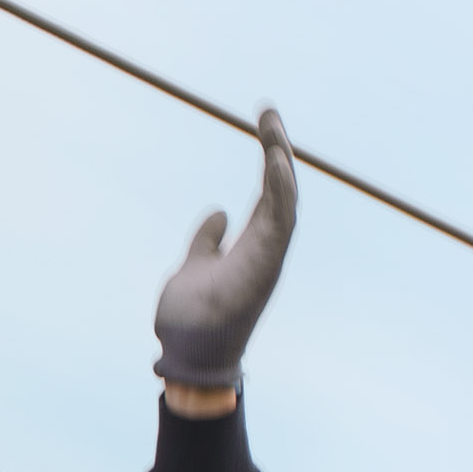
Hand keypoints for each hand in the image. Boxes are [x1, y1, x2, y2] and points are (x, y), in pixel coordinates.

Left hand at [151, 108, 297, 394]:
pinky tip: (275, 162)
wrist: (186, 358)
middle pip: (281, 191)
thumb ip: (208, 241)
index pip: (268, 194)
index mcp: (252, 246)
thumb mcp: (195, 266)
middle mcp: (265, 249)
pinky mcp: (262, 269)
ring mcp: (267, 258)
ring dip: (280, 164)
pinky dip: (280, 192)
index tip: (264, 123)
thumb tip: (219, 214)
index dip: (270, 159)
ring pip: (285, 202)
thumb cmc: (193, 320)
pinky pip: (279, 224)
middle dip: (278, 150)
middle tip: (268, 113)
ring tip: (272, 129)